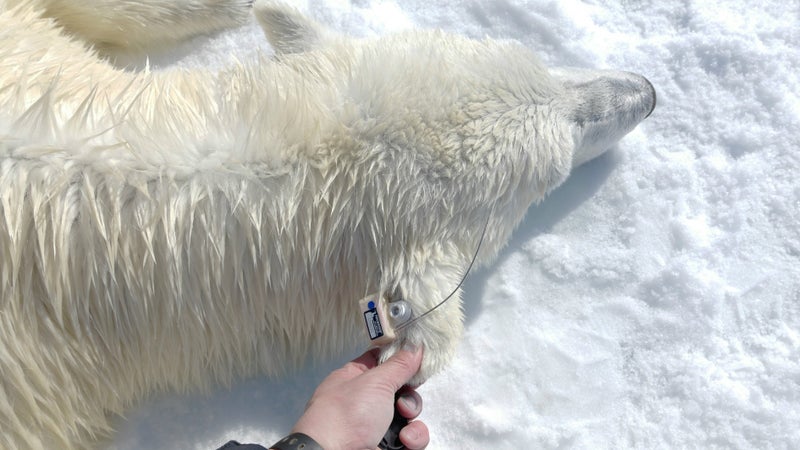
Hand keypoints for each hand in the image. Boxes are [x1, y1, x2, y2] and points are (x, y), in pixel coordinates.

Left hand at [290, 347, 428, 449]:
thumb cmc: (343, 417)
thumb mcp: (375, 382)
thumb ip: (399, 364)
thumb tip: (415, 346)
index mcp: (355, 379)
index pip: (382, 360)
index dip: (401, 358)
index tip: (418, 357)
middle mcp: (364, 401)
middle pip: (400, 389)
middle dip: (409, 395)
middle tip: (402, 400)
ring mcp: (374, 425)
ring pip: (408, 416)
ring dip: (412, 419)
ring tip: (402, 429)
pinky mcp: (385, 445)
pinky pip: (410, 438)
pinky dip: (412, 439)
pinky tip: (404, 441)